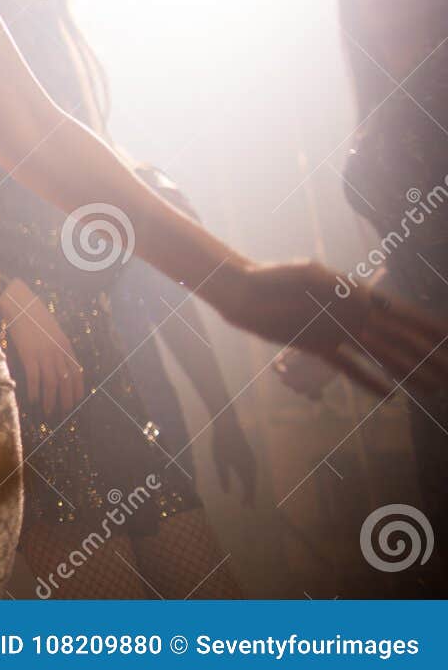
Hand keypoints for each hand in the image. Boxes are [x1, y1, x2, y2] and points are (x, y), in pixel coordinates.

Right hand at [4, 286, 84, 420]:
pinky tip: (33, 400)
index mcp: (65, 345)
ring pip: (52, 383)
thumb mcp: (52, 330)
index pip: (77, 372)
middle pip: (66, 381)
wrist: (19, 302)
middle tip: (64, 413)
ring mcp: (43, 353)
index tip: (76, 401)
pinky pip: (34, 378)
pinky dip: (35, 391)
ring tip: (49, 411)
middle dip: (66, 399)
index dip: (77, 389)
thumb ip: (57, 346)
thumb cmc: (34, 315)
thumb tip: (58, 362)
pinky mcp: (28, 354)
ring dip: (51, 400)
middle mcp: (57, 351)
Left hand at [211, 410, 256, 504]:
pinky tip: (247, 479)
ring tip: (248, 495)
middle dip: (251, 494)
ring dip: (252, 486)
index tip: (246, 507)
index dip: (247, 497)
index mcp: (245, 468)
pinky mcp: (250, 453)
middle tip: (249, 505)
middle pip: (253, 483)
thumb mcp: (219, 461)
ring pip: (254, 476)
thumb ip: (223, 477)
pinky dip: (251, 478)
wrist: (228, 424)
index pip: (248, 487)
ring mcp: (252, 458)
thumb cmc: (221, 442)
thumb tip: (226, 492)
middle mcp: (252, 464)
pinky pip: (253, 470)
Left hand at [213, 261, 447, 393]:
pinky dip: (370, 381)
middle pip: (397, 339)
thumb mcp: (304, 274)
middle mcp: (352, 315)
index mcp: (354, 294)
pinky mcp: (319, 347)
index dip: (424, 325)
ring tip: (433, 388)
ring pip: (381, 356)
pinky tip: (391, 395)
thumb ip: (335, 288)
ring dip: (407, 372)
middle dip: (426, 355)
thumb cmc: (272, 276)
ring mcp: (337, 333)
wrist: (241, 292)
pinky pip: (350, 368)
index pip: (398, 313)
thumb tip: (359, 300)